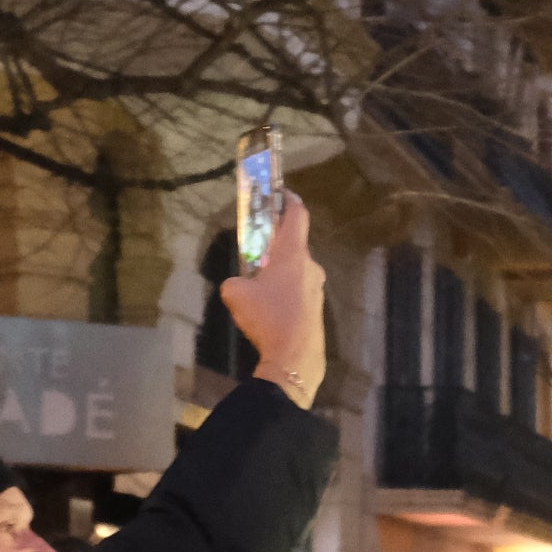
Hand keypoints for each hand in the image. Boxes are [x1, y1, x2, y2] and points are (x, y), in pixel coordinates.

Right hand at [222, 194, 325, 401]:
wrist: (295, 359)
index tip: (280, 193)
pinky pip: (298, 292)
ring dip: (279, 272)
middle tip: (256, 250)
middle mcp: (310, 267)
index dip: (289, 200)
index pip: (297, 215)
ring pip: (296, 271)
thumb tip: (237, 286)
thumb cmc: (267, 318)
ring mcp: (317, 289)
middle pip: (294, 246)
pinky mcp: (317, 309)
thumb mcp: (235, 295)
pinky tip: (270, 310)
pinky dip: (285, 292)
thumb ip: (234, 282)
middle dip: (275, 245)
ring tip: (258, 286)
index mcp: (293, 254)